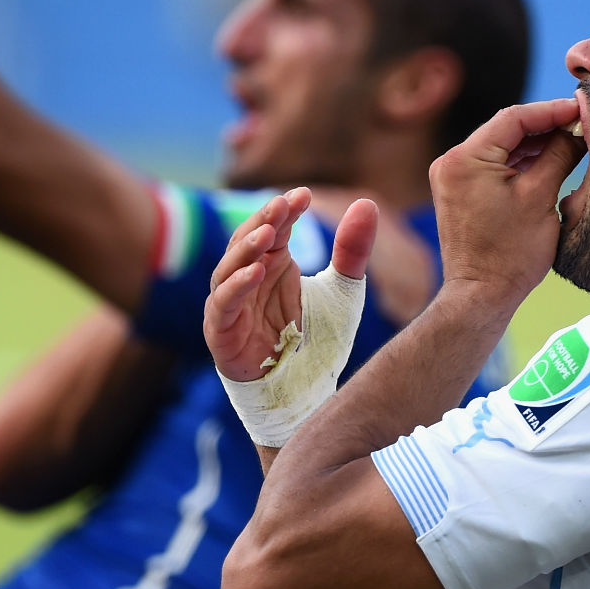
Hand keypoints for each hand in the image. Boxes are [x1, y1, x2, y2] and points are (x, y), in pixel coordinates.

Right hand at [205, 188, 377, 381]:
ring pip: (227, 268)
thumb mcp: (342, 292)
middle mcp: (248, 280)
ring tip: (267, 233)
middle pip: (246, 241)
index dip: (285, 211)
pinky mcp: (221, 333)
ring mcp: (231, 305)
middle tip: (281, 204)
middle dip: (262, 221)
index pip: (273, 228)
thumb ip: (352, 252)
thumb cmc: (316, 342)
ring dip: (246, 249)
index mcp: (272, 265)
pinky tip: (255, 273)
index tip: (304, 195)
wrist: (304, 393)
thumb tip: (368, 203)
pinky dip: (235, 287)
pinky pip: (222, 305)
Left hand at [428, 97, 583, 310]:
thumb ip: (559, 154)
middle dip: (545, 126)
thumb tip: (578, 127)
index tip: (580, 107)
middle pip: (505, 130)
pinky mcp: (460, 191)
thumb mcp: (541, 197)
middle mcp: (451, 162)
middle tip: (581, 120)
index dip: (551, 110)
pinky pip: (494, 166)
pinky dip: (521, 162)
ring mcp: (453, 177)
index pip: (513, 118)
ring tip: (572, 139)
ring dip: (535, 143)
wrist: (482, 296)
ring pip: (501, 147)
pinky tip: (551, 159)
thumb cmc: (510, 254)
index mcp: (465, 159)